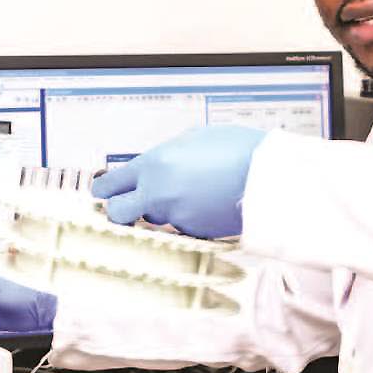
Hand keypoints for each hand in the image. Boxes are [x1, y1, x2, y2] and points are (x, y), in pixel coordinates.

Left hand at [90, 125, 266, 237]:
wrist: (270, 178)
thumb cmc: (237, 150)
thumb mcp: (194, 139)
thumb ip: (166, 155)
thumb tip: (154, 164)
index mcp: (153, 165)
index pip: (108, 185)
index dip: (103, 190)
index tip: (102, 192)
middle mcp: (157, 194)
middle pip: (117, 214)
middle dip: (119, 210)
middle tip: (127, 205)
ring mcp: (175, 217)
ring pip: (153, 219)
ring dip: (161, 211)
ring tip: (188, 194)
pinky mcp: (194, 234)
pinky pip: (180, 227)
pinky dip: (187, 218)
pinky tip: (206, 204)